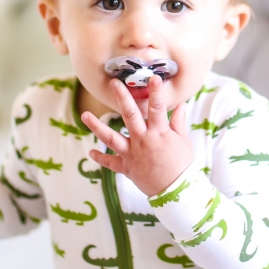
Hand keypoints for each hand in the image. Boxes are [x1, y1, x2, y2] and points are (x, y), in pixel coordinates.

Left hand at [83, 75, 193, 198]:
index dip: (156, 92)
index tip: (153, 77)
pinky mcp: (127, 167)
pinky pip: (111, 163)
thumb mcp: (183, 141)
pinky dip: (101, 158)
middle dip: (122, 97)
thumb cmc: (182, 164)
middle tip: (113, 83)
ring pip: (111, 138)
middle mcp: (143, 141)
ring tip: (85, 115)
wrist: (175, 191)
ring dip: (97, 126)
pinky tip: (91, 152)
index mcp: (159, 133)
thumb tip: (181, 104)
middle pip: (130, 115)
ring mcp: (132, 154)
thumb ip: (178, 122)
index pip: (157, 108)